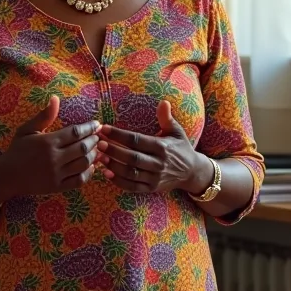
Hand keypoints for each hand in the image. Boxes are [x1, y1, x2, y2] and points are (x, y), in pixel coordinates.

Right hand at [0, 96, 100, 196]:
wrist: (6, 176)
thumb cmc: (17, 150)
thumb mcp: (27, 130)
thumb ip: (44, 116)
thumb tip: (55, 98)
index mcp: (47, 142)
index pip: (75, 132)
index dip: (89, 128)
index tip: (96, 125)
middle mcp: (53, 158)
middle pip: (82, 147)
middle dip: (94, 140)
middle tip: (98, 136)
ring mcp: (56, 174)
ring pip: (83, 163)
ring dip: (93, 155)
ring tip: (96, 149)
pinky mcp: (57, 187)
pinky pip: (79, 180)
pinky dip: (88, 173)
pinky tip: (90, 166)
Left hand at [97, 100, 213, 194]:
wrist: (192, 172)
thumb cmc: (180, 148)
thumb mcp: (176, 131)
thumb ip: (167, 118)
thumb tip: (163, 102)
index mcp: (162, 147)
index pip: (136, 140)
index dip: (119, 134)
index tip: (104, 128)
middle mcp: (158, 163)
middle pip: (131, 157)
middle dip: (113, 150)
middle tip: (98, 143)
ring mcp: (154, 178)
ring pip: (130, 173)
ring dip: (113, 166)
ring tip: (99, 157)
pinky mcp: (151, 189)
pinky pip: (132, 186)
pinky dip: (118, 181)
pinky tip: (106, 173)